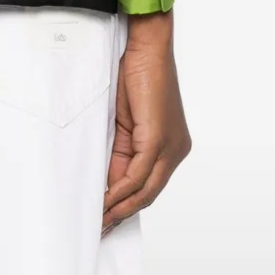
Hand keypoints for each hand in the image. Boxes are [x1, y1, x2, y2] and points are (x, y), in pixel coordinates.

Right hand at [102, 10, 190, 233]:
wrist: (147, 46)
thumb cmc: (135, 74)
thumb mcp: (125, 122)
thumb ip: (120, 151)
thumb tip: (107, 182)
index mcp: (172, 146)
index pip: (148, 185)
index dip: (126, 204)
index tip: (105, 218)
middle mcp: (176, 151)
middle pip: (148, 194)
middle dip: (122, 213)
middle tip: (98, 228)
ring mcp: (171, 147)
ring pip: (145, 190)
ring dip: (119, 207)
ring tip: (97, 220)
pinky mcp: (159, 139)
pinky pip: (139, 175)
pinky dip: (120, 190)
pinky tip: (104, 200)